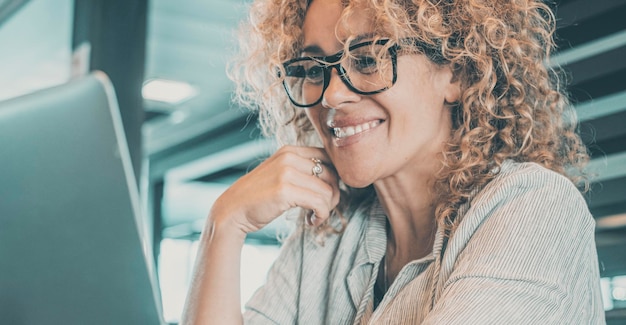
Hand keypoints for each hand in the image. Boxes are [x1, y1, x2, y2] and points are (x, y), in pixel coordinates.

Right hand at [209, 145, 340, 234]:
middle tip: (321, 209)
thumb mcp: (279, 174)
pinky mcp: (285, 190)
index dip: (334, 178)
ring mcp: (286, 172)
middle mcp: (289, 157)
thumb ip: (301, 171)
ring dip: (326, 209)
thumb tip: (334, 180)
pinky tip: (311, 221)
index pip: (328, 158)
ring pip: (328, 190)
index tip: (326, 195)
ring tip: (314, 217)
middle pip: (331, 175)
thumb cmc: (258, 197)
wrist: (232, 211)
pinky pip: (320, 203)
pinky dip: (321, 215)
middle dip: (332, 195)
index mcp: (289, 150)